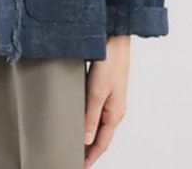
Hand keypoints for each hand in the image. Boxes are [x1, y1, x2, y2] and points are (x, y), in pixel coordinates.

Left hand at [83, 35, 129, 167]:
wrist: (114, 36)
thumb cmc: (110, 60)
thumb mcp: (97, 91)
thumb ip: (91, 115)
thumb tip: (86, 139)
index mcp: (114, 112)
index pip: (102, 142)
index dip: (91, 157)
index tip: (81, 167)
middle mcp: (113, 107)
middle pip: (101, 135)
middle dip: (90, 149)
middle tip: (77, 158)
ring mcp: (109, 96)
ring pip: (98, 122)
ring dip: (88, 133)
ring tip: (76, 142)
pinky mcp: (103, 85)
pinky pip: (95, 109)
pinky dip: (88, 118)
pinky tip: (79, 116)